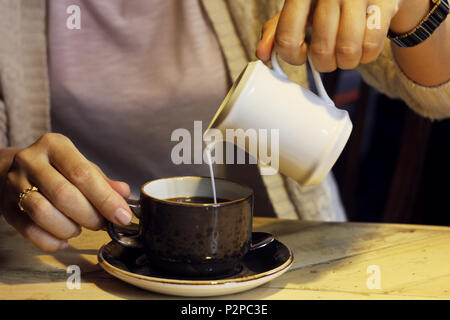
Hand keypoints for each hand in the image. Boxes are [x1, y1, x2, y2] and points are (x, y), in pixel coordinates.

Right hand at [0, 133, 131, 251]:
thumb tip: (124, 194)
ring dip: (69, 228)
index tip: (122, 216)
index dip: (105, 199)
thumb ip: (104, 182)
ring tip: (79, 228)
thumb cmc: (57, 169)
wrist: (14, 171)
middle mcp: (31, 161)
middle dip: (90, 216)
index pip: (83, 174)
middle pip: (64, 195)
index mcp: (55, 145)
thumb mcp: (82, 167)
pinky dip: (51, 241)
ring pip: (43, 213)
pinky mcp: (6, 207)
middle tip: (101, 224)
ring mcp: (14, 184)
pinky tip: (63, 239)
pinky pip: (29, 231)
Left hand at [256, 0, 404, 71]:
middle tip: (328, 59)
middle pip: (321, 49)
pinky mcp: (385, 2)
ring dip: (347, 64)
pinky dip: (367, 56)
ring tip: (346, 55)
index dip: (293, 57)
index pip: (286, 38)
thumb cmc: (327, 4)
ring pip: (347, 51)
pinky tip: (363, 47)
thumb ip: (277, 31)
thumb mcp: (300, 12)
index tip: (302, 54)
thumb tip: (262, 54)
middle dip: (324, 64)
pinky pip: (372, 46)